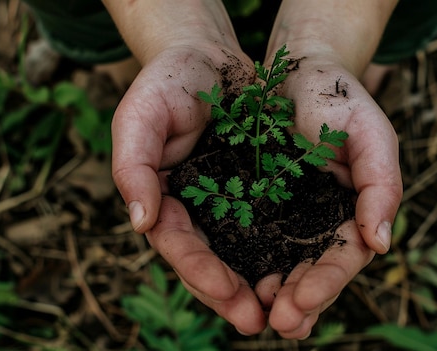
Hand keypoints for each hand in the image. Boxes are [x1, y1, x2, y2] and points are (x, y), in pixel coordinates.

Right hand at [111, 46, 269, 334]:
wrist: (207, 57)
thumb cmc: (166, 83)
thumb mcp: (140, 117)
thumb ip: (133, 167)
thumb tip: (140, 224)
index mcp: (165, 200)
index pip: (180, 246)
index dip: (200, 273)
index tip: (228, 295)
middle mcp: (197, 210)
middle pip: (213, 263)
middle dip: (232, 295)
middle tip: (259, 323)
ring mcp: (228, 202)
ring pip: (244, 253)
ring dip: (262, 284)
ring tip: (288, 313)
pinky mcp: (258, 190)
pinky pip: (271, 226)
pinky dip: (283, 250)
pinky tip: (303, 270)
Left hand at [255, 59, 402, 338]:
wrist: (297, 72)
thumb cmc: (340, 101)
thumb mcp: (372, 135)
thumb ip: (381, 186)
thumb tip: (381, 245)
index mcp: (351, 213)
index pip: (344, 258)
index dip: (327, 283)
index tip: (303, 302)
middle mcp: (318, 222)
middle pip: (310, 273)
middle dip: (297, 301)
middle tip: (280, 324)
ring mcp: (285, 216)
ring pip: (278, 265)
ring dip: (267, 294)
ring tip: (254, 317)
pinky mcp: (252, 205)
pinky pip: (245, 239)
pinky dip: (238, 263)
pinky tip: (226, 282)